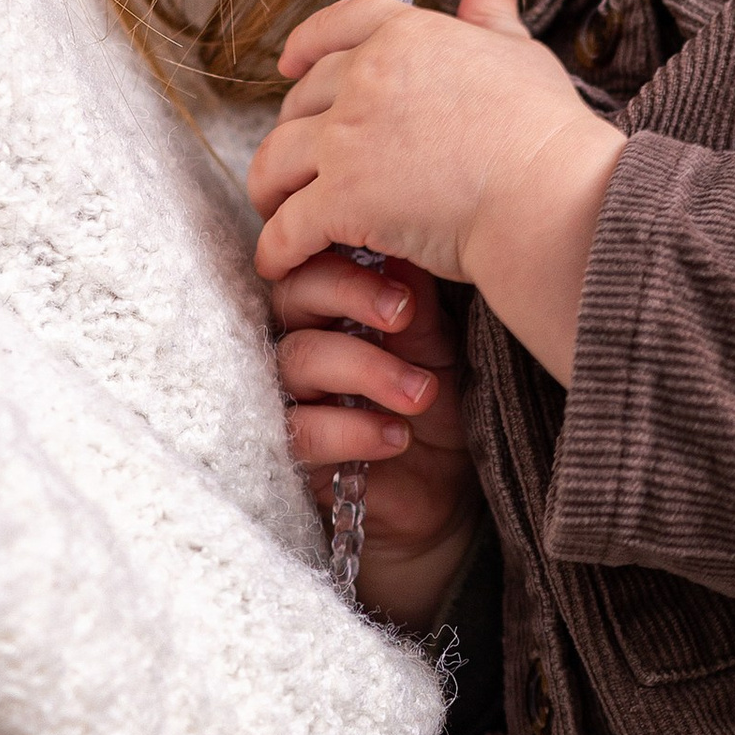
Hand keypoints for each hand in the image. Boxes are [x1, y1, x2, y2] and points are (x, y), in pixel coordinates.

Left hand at [249, 0, 624, 381]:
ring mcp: (347, 138)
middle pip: (301, 98)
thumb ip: (495, 15)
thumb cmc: (546, 130)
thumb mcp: (521, 55)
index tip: (290, 64)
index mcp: (406, 37)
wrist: (548, 192)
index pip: (338, 25)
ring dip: (269, 187)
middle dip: (293, 128)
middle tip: (297, 158)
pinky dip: (278, 247)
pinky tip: (280, 261)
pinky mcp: (341, 199)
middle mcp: (366, 78)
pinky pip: (289, 226)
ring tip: (277, 209)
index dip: (306, 45)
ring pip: (276, 158)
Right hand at [268, 251, 477, 630]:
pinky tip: (396, 436)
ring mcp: (290, 394)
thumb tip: (404, 249)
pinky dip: (351, 430)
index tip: (403, 272)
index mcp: (331, 303)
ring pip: (296, 360)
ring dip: (364, 369)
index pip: (313, 258)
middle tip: (403, 313)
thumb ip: (415, 302)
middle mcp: (300, 339)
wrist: (444, 486)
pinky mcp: (292, 450)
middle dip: (350, 295)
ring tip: (421, 393)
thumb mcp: (437, 345)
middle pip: (291, 295)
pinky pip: (301, 429)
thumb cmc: (434, 401)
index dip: (345, 256)